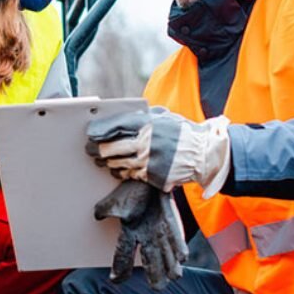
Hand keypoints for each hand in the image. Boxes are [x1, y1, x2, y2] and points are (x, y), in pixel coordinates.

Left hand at [87, 109, 231, 197]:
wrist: (203, 154)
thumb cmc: (182, 133)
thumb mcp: (164, 117)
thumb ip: (143, 118)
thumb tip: (119, 121)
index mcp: (148, 124)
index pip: (116, 126)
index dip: (100, 130)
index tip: (91, 133)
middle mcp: (146, 142)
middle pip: (111, 147)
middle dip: (97, 149)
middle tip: (90, 150)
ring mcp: (148, 160)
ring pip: (117, 163)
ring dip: (106, 162)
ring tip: (101, 160)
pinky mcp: (152, 175)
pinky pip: (129, 175)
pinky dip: (121, 172)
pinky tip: (117, 170)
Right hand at [92, 180, 188, 289]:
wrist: (148, 176)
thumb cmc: (131, 190)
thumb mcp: (114, 201)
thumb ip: (104, 210)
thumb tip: (97, 217)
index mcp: (129, 232)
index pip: (122, 253)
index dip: (119, 268)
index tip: (116, 280)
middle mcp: (145, 235)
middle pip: (149, 258)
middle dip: (154, 274)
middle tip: (157, 288)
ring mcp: (160, 230)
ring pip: (165, 252)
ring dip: (170, 265)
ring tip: (174, 277)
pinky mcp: (171, 222)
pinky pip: (176, 236)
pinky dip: (178, 246)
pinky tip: (183, 258)